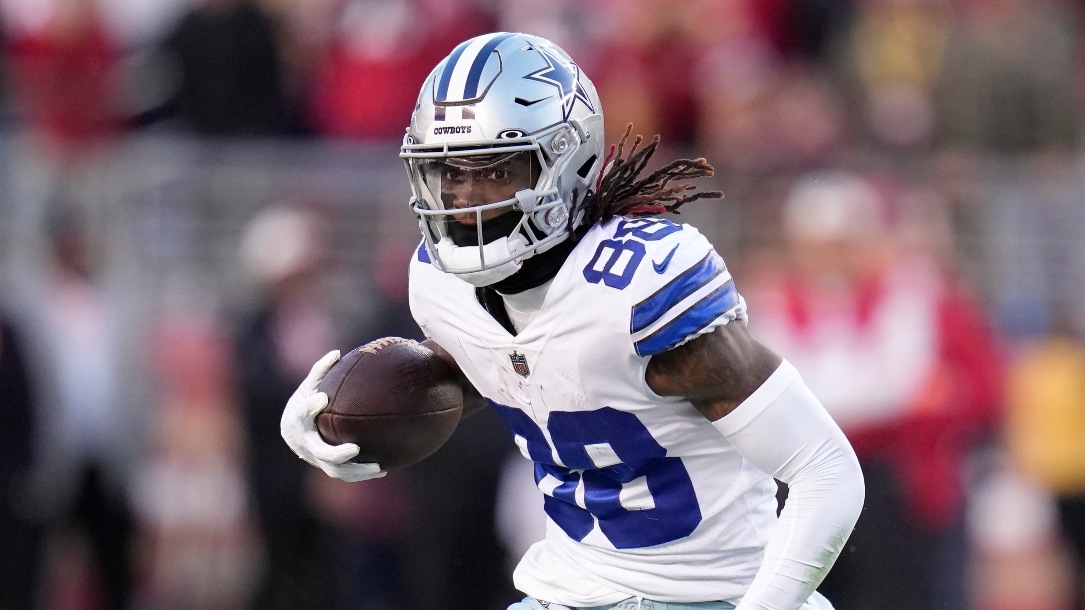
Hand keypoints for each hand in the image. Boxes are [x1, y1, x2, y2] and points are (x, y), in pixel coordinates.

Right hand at [280, 350, 386, 481]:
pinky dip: (362, 474)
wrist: (294, 432)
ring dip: (355, 470)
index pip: (301, 415)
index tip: (321, 398)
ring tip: (377, 467)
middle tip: (354, 448)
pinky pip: (345, 474)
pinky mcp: (326, 467)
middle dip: (335, 453)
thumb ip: (321, 371)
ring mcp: (315, 458)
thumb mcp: (310, 386)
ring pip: (334, 470)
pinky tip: (384, 470)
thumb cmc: (307, 402)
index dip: (309, 407)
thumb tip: (336, 352)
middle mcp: (305, 443)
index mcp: (298, 421)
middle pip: (319, 452)